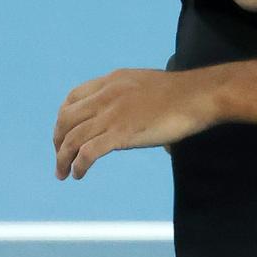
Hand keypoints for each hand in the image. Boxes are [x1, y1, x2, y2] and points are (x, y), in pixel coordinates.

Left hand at [53, 68, 217, 179]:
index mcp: (112, 81)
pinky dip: (78, 166)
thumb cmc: (182, 94)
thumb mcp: (146, 84)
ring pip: (72, 139)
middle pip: (66, 120)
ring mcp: (112, 115)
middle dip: (58, 141)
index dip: (63, 118)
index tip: (65, 133)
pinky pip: (88, 153)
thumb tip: (134, 119)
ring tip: (63, 173)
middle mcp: (106, 96)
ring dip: (63, 159)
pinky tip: (79, 174)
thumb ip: (131, 97)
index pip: (72, 98)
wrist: (198, 96)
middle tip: (60, 157)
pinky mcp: (121, 134)